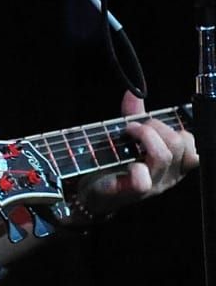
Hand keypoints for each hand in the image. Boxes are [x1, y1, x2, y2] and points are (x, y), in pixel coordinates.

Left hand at [76, 91, 197, 216]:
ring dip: (143, 136)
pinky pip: (143, 179)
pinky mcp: (133, 193)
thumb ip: (134, 116)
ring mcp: (153, 185)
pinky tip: (125, 162)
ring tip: (127, 134)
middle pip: (178, 143)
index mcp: (173, 164)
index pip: (192, 144)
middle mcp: (168, 176)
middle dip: (155, 126)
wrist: (92, 192)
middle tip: (134, 127)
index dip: (175, 128)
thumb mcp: (128, 138)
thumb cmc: (114, 164)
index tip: (151, 124)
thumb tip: (133, 93)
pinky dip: (134, 167)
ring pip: (163, 155)